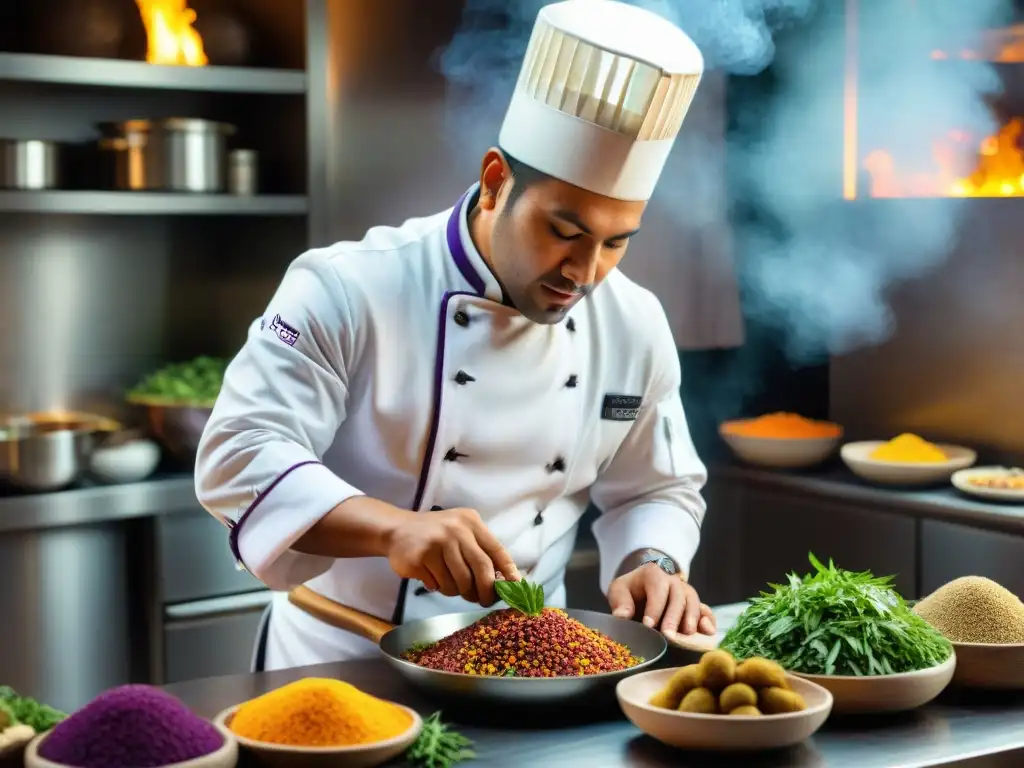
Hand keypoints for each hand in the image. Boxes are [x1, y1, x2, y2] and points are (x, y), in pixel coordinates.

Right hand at [385, 506, 519, 606]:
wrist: (396, 530)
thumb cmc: (436, 535)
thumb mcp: (460, 531)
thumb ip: (480, 550)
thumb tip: (505, 581)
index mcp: (471, 522)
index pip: (496, 549)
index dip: (508, 571)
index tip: (515, 588)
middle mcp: (456, 529)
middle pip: (482, 569)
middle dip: (486, 591)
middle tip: (484, 601)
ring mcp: (438, 542)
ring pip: (460, 582)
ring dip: (458, 591)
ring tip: (450, 584)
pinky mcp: (421, 557)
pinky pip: (439, 585)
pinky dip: (438, 587)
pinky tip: (432, 577)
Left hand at [607, 563, 715, 639]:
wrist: (642, 588)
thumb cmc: (630, 591)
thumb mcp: (619, 591)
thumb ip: (620, 602)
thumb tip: (622, 616)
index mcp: (653, 574)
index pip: (657, 588)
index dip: (654, 607)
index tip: (648, 625)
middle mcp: (673, 581)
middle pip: (678, 596)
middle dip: (673, 617)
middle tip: (668, 635)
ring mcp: (686, 592)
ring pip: (693, 602)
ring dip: (692, 619)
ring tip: (688, 634)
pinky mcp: (695, 605)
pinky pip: (705, 610)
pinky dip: (708, 620)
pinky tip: (707, 632)